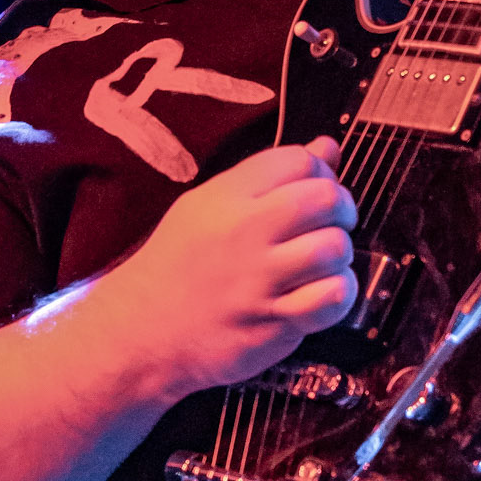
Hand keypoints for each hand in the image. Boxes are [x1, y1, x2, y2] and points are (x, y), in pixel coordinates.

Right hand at [100, 136, 358, 395]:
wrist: (139, 333)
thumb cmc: (177, 267)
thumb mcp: (209, 206)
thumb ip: (269, 177)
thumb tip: (328, 147)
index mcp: (226, 197)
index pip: (299, 160)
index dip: (321, 173)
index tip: (314, 193)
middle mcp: (244, 232)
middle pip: (325, 198)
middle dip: (341, 209)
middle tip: (330, 226)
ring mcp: (258, 279)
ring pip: (334, 247)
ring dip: (340, 255)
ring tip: (322, 264)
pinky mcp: (272, 322)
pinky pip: (332, 298)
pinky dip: (339, 295)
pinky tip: (322, 295)